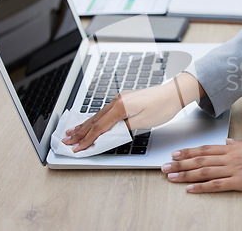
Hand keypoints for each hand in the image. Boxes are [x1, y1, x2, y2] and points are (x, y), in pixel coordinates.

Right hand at [63, 72, 204, 152]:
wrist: (174, 93)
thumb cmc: (163, 107)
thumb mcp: (144, 122)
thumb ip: (125, 128)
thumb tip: (111, 134)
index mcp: (121, 107)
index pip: (99, 127)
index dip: (87, 140)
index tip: (77, 148)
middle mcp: (117, 101)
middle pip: (94, 120)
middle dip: (80, 132)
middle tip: (67, 141)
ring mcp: (120, 99)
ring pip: (98, 115)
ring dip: (85, 125)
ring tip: (72, 132)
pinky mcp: (124, 100)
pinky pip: (105, 112)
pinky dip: (95, 119)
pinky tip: (91, 122)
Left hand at [161, 139, 241, 192]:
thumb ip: (236, 144)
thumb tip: (226, 142)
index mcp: (231, 148)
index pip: (204, 149)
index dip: (187, 152)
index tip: (175, 154)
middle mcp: (229, 157)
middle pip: (199, 160)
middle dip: (180, 164)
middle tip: (165, 167)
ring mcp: (233, 170)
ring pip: (204, 172)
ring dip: (186, 175)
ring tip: (171, 177)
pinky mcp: (239, 182)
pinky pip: (217, 185)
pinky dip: (202, 187)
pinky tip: (190, 189)